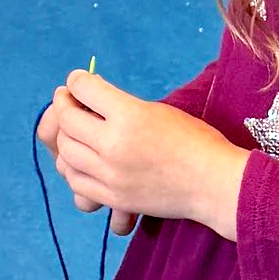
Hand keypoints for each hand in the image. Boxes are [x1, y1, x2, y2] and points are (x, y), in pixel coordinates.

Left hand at [38, 69, 248, 240]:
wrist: (214, 183)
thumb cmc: (195, 141)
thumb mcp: (158, 110)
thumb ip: (121, 106)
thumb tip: (91, 99)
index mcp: (129, 115)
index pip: (84, 89)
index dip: (76, 81)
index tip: (76, 81)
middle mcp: (114, 144)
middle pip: (67, 120)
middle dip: (64, 106)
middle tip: (68, 102)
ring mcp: (110, 175)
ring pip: (66, 152)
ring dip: (66, 138)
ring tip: (74, 132)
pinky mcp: (113, 198)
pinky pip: (75, 182)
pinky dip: (72, 168)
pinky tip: (81, 161)